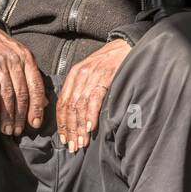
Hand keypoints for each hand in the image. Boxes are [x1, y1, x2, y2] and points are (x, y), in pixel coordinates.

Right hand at [0, 25, 47, 135]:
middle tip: (17, 131)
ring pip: (6, 94)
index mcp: (28, 60)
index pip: (36, 87)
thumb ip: (33, 79)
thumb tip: (43, 103)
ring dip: (7, 114)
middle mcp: (15, 61)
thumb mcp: (23, 59)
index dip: (36, 108)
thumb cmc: (5, 49)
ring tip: (6, 129)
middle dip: (20, 115)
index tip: (35, 124)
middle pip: (21, 94)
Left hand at [56, 38, 131, 152]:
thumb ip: (83, 89)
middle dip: (70, 129)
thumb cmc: (112, 62)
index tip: (64, 139)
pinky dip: (91, 114)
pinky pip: (95, 99)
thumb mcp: (92, 73)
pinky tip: (90, 128)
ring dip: (80, 127)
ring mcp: (92, 76)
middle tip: (73, 147)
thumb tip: (78, 115)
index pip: (62, 103)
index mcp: (74, 75)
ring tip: (82, 142)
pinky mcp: (105, 76)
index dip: (62, 123)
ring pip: (80, 106)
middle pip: (69, 107)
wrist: (128, 44)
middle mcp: (79, 75)